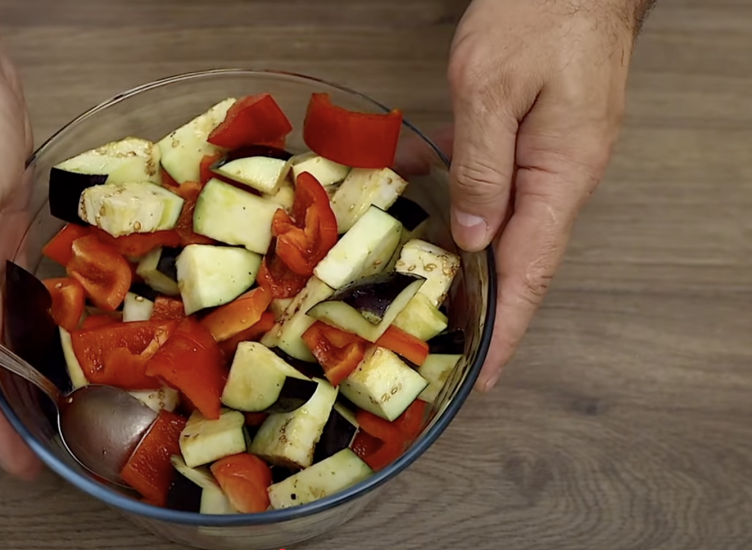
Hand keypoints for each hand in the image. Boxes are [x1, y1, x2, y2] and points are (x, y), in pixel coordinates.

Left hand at [446, 0, 652, 389]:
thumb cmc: (540, 14)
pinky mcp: (534, 139)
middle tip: (443, 350)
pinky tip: (421, 201)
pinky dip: (463, 203)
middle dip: (486, 310)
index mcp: (561, 174)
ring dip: (469, 262)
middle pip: (521, 259)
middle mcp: (562, 176)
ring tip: (427, 298)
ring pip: (505, 225)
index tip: (485, 375)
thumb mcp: (491, 88)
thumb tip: (475, 237)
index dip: (507, 327)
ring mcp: (550, 158)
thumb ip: (481, 166)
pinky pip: (497, 185)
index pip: (532, 271)